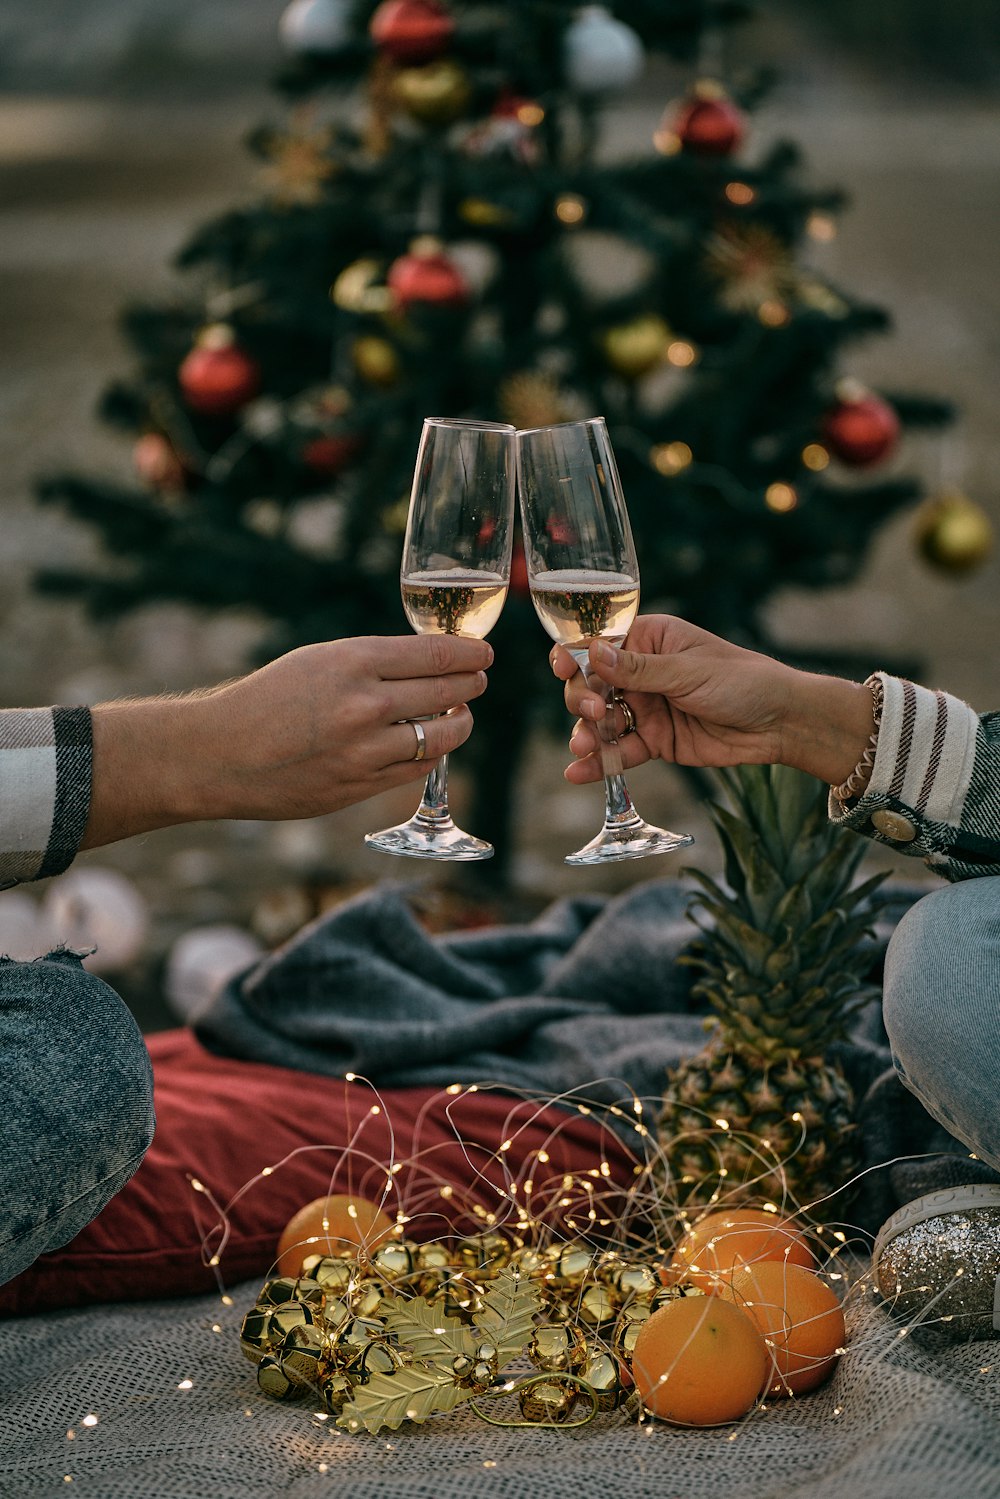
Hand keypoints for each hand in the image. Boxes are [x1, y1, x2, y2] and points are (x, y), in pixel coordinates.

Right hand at [84, 635, 492, 846]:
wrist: (221, 755)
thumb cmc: (268, 700)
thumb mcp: (319, 661)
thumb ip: (374, 663)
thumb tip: (431, 665)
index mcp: (353, 662)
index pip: (436, 654)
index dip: (469, 654)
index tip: (483, 654)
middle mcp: (365, 705)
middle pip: (446, 692)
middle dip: (471, 685)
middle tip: (478, 680)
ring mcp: (365, 750)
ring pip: (441, 735)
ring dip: (459, 722)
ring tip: (460, 714)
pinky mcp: (360, 787)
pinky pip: (417, 769)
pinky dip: (431, 754)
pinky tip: (429, 744)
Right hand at [550, 615, 872, 785]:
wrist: (781, 724)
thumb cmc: (743, 681)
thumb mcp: (689, 672)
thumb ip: (639, 669)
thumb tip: (593, 653)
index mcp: (650, 640)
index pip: (600, 644)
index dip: (575, 655)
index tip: (563, 668)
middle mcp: (642, 673)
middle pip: (592, 685)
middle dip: (582, 700)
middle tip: (593, 712)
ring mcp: (646, 708)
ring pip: (601, 721)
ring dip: (586, 733)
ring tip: (581, 748)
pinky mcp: (655, 741)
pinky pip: (620, 751)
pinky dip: (600, 763)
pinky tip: (579, 772)